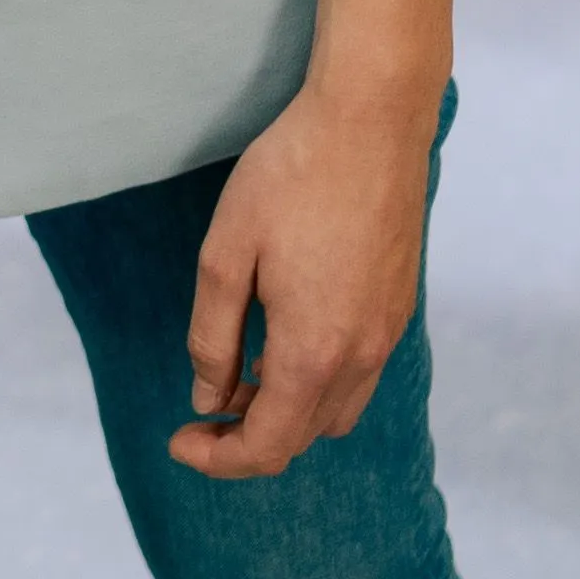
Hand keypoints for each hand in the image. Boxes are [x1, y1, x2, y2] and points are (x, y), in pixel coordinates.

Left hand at [165, 77, 435, 480]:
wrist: (373, 120)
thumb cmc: (291, 176)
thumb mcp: (226, 255)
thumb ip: (214, 336)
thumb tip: (210, 398)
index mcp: (314, 352)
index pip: (267, 447)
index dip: (217, 458)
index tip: (180, 439)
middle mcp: (361, 356)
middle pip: (302, 438)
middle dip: (248, 440)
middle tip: (201, 413)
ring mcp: (388, 333)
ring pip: (335, 412)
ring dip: (287, 413)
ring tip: (241, 373)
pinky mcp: (399, 307)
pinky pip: (358, 375)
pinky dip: (318, 382)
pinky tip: (284, 340)